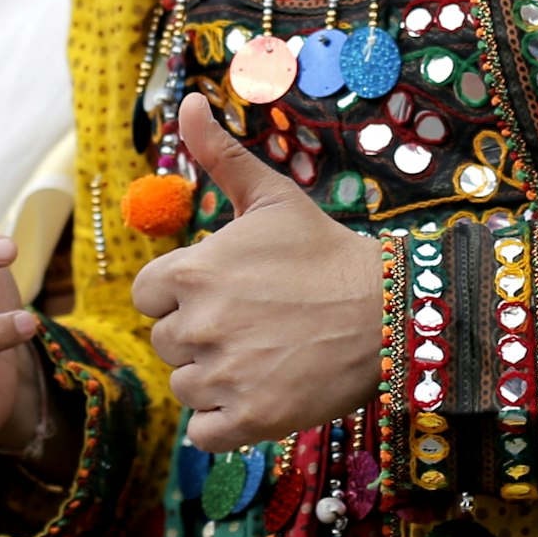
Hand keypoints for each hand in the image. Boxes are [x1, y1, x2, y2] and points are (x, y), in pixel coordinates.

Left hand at [132, 96, 384, 450]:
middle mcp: (199, 325)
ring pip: (184, 387)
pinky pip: (203, 433)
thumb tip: (188, 103)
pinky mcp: (250, 419)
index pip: (148, 295)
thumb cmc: (326, 251)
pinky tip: (258, 395)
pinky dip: (223, 422)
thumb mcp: (271, 196)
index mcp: (193, 272)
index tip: (224, 293)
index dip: (180, 295)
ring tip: (263, 356)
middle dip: (200, 336)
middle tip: (254, 324)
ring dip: (213, 379)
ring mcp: (224, 376)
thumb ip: (219, 155)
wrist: (389, 310)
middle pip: (167, 342)